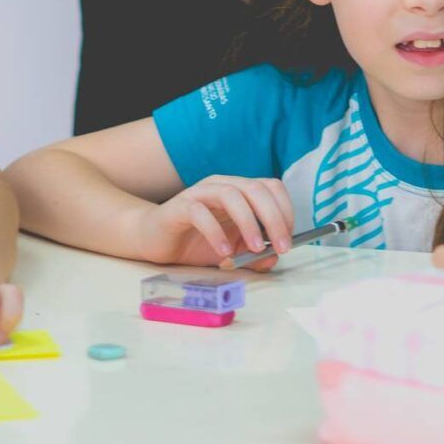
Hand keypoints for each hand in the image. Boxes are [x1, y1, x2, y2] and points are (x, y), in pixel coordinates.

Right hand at [128, 174, 296, 270]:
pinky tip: (223, 252)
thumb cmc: (195, 242)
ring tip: (254, 249)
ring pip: (231, 195)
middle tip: (282, 246)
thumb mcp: (233, 252)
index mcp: (238, 191)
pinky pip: (200, 212)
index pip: (271, 188)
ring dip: (249, 222)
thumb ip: (254, 255)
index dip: (285, 210)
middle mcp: (221, 185)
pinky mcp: (179, 207)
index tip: (289, 238)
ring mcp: (199, 193)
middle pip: (256, 189)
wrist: (154, 240)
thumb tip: (273, 258)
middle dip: (274, 218)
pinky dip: (216, 232)